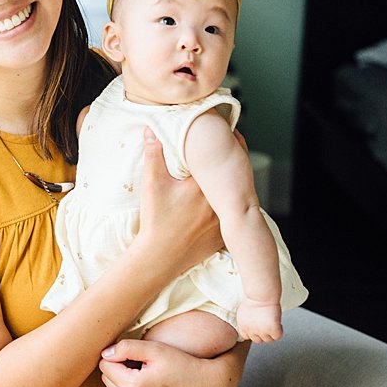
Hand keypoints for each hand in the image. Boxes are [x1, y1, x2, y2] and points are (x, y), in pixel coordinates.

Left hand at [99, 337, 242, 386]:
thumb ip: (125, 347)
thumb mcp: (155, 349)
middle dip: (120, 372)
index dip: (117, 357)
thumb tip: (105, 354)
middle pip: (108, 382)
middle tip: (142, 367)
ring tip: (148, 379)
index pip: (105, 366)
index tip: (134, 356)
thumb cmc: (183, 363)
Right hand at [134, 129, 222, 277]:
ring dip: (230, 186)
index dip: (224, 144)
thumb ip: (153, 155)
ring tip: (221, 176)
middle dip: (230, 164)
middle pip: (232, 176)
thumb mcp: (152, 185)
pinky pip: (232, 215)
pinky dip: (228, 207)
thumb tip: (151, 129)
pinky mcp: (225, 233)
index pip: (221, 159)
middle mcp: (220, 201)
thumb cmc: (155, 221)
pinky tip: (220, 203)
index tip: (223, 134)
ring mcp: (225, 219)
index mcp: (205, 186)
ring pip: (235, 196)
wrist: (159, 257)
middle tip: (224, 150)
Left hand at [236, 300, 282, 342]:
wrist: (261, 295)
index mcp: (243, 326)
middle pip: (258, 340)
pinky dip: (279, 332)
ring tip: (273, 323)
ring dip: (271, 334)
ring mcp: (262, 331)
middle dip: (263, 334)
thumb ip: (247, 321)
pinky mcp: (272, 329)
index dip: (254, 333)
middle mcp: (251, 330)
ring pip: (268, 340)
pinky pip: (277, 337)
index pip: (247, 337)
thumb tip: (252, 324)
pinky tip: (278, 324)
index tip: (258, 327)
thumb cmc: (254, 299)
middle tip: (267, 325)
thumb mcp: (244, 313)